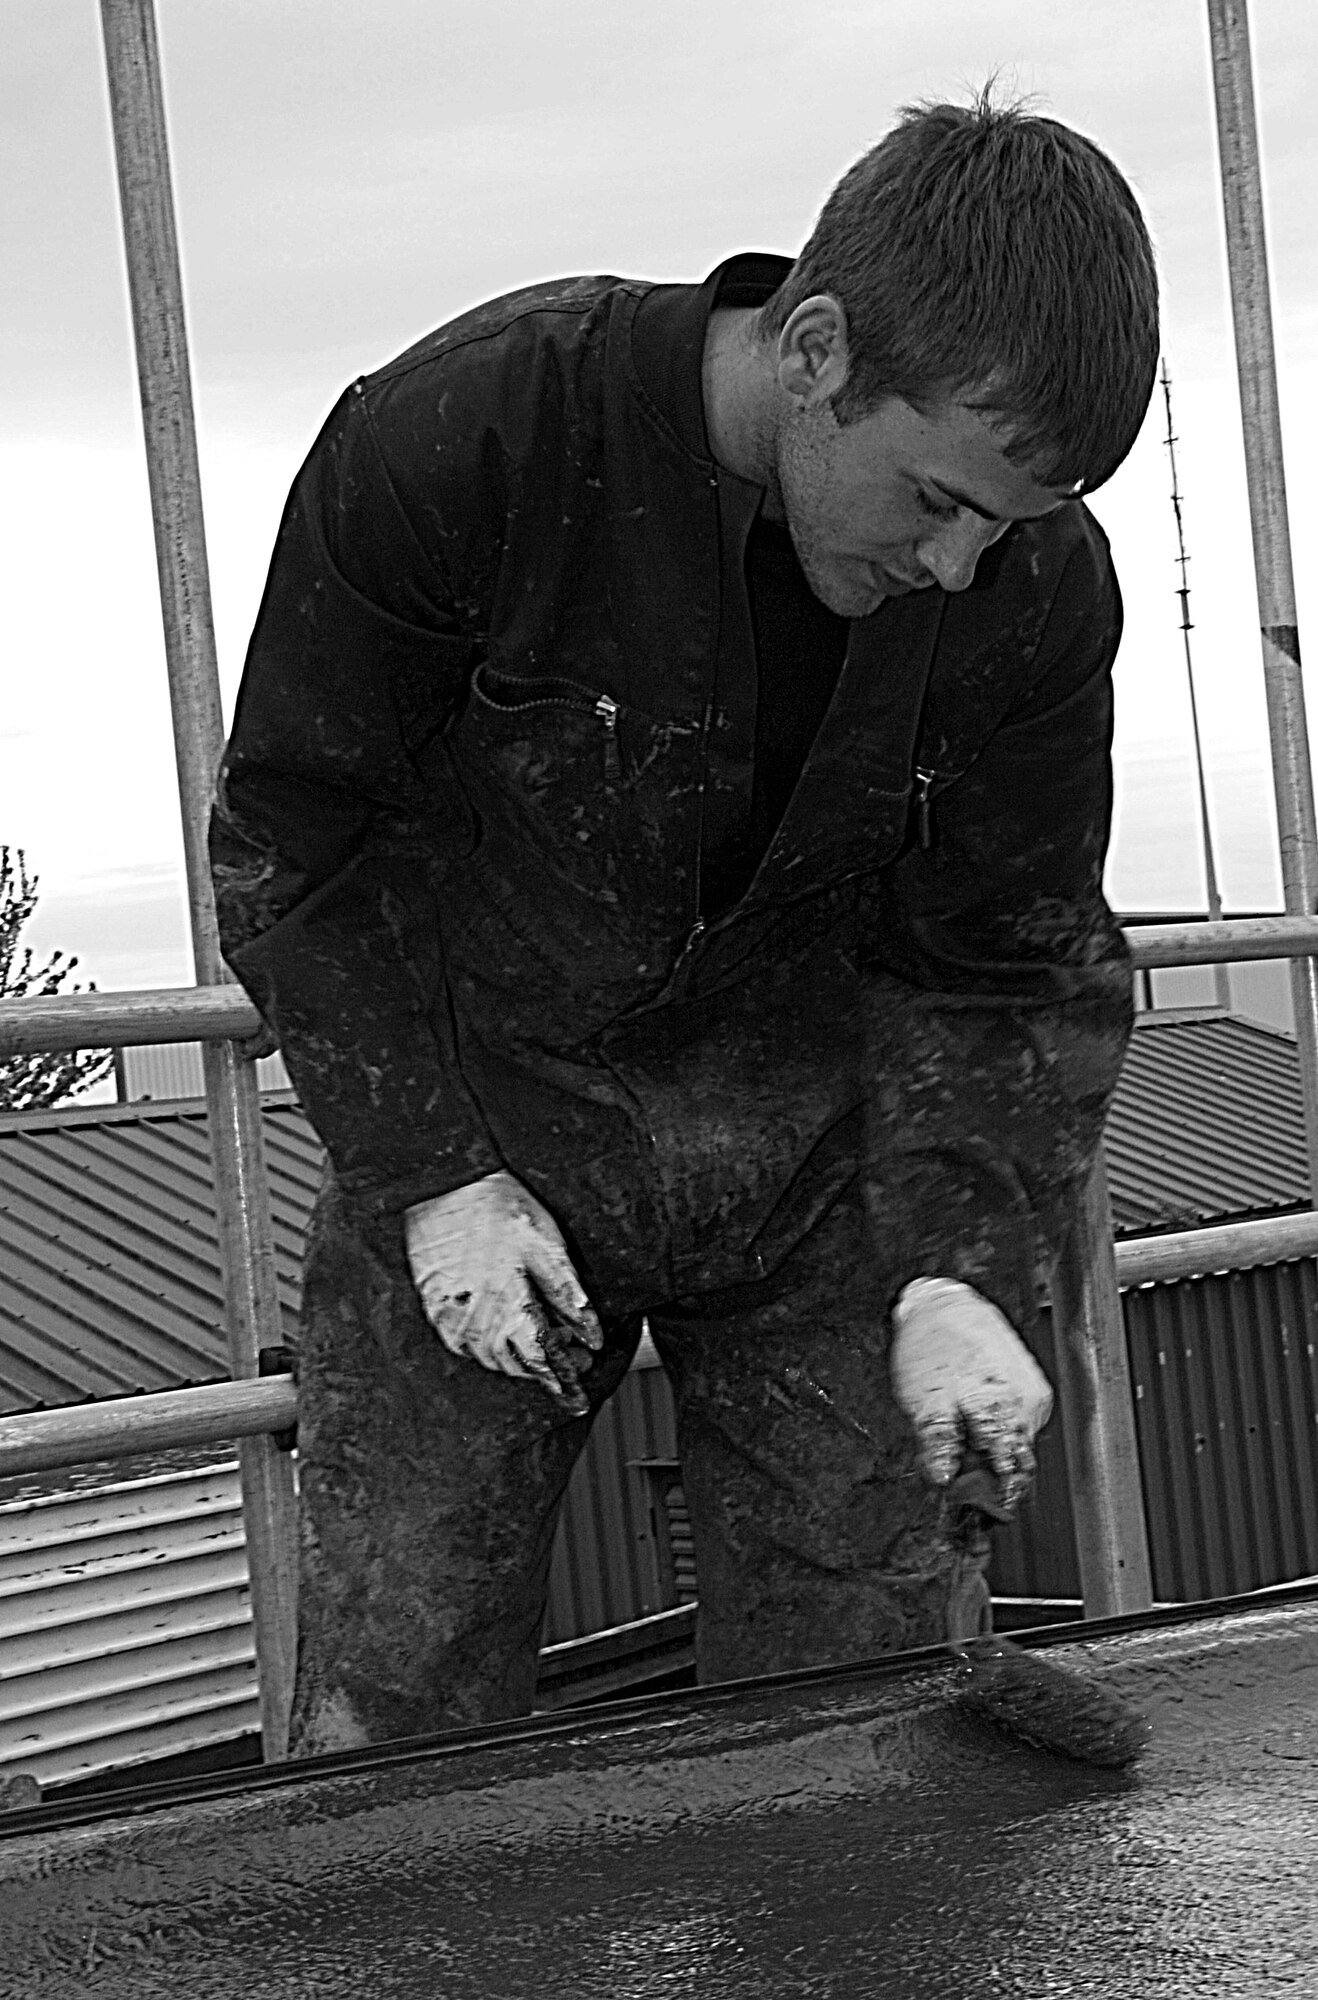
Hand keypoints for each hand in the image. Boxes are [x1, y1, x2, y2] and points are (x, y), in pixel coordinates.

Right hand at [404, 1172, 602, 1411]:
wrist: (444, 1183)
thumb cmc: (497, 1207)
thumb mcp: (545, 1245)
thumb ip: (568, 1294)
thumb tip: (593, 1335)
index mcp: (506, 1307)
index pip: (539, 1362)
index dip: (563, 1381)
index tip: (578, 1398)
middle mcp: (473, 1321)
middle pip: (514, 1365)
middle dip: (546, 1366)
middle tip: (574, 1353)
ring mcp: (448, 1317)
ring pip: (488, 1357)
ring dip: (518, 1356)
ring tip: (545, 1335)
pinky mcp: (433, 1306)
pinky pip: (463, 1344)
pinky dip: (489, 1345)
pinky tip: (505, 1326)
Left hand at [889, 1276, 1052, 1513]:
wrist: (942, 1303)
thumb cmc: (931, 1347)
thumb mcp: (924, 1402)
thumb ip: (939, 1445)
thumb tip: (944, 1482)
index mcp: (1003, 1411)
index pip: (1013, 1473)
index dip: (996, 1496)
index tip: (982, 1510)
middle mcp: (1028, 1404)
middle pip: (1018, 1458)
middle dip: (993, 1474)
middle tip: (963, 1477)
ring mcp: (1033, 1392)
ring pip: (1018, 1439)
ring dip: (995, 1449)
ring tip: (961, 1439)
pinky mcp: (1030, 1382)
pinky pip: (1018, 1420)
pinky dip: (999, 1427)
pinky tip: (974, 1417)